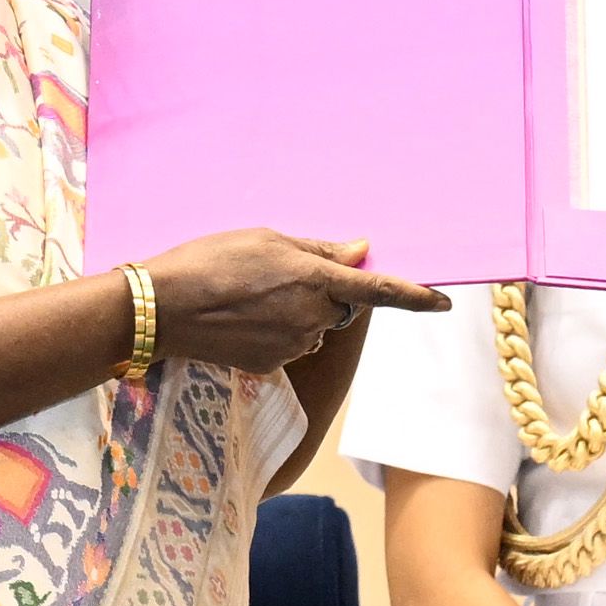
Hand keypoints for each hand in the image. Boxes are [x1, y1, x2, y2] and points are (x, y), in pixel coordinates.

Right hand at [142, 230, 449, 374]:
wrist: (161, 308)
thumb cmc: (211, 260)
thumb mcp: (267, 239)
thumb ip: (319, 250)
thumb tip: (360, 252)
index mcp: (316, 280)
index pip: (379, 291)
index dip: (416, 297)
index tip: (445, 302)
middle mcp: (312, 318)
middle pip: (342, 305)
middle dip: (328, 291)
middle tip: (282, 271)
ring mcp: (293, 346)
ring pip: (314, 325)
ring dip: (299, 310)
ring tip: (250, 292)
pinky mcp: (271, 366)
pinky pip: (290, 343)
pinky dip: (276, 330)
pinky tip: (242, 316)